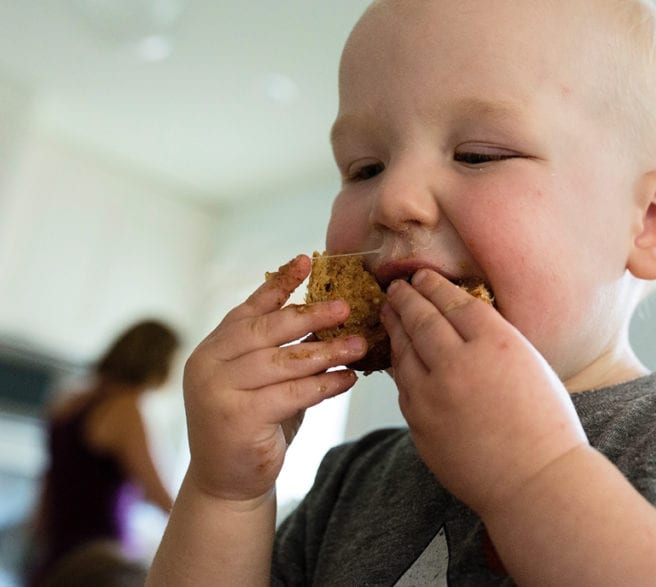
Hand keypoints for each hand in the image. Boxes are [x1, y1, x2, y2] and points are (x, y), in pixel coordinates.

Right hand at [182, 254, 364, 502]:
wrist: (229, 481)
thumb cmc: (254, 424)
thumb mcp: (265, 379)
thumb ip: (283, 350)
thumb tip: (331, 316)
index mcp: (214, 346)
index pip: (251, 307)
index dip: (280, 283)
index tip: (307, 261)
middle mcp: (209, 363)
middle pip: (268, 330)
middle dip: (311, 316)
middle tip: (346, 307)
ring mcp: (218, 390)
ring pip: (284, 362)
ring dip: (327, 352)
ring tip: (359, 345)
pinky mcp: (237, 417)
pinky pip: (292, 393)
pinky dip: (324, 385)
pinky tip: (348, 379)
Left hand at [381, 269, 586, 514]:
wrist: (534, 482)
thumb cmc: (545, 425)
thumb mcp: (530, 364)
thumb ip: (494, 340)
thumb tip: (461, 322)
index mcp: (495, 343)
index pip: (454, 302)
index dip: (434, 286)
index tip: (423, 277)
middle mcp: (458, 363)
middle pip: (422, 319)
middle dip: (406, 298)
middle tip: (397, 287)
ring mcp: (433, 395)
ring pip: (405, 350)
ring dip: (395, 327)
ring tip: (390, 312)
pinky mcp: (420, 424)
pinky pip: (404, 385)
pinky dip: (400, 364)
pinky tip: (399, 355)